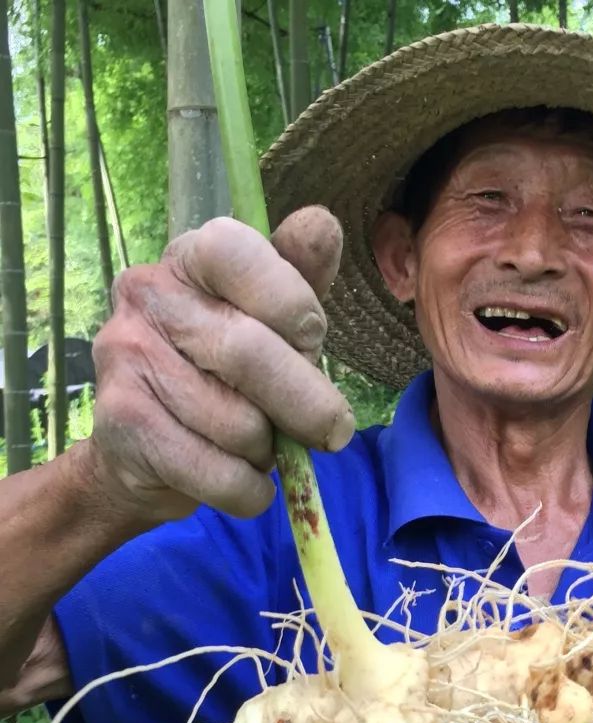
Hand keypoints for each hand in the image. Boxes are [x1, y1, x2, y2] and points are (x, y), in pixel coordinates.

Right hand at [86, 206, 354, 523]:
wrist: (143, 455)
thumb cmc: (224, 377)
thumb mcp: (269, 324)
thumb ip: (298, 279)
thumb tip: (322, 224)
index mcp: (190, 258)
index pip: (239, 252)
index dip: (291, 302)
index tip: (312, 338)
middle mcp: (147, 296)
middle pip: (248, 351)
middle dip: (307, 404)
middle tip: (332, 431)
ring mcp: (126, 358)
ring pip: (238, 424)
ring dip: (269, 452)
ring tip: (258, 447)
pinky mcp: (123, 425)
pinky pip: (218, 473)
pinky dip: (248, 490)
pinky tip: (243, 480)